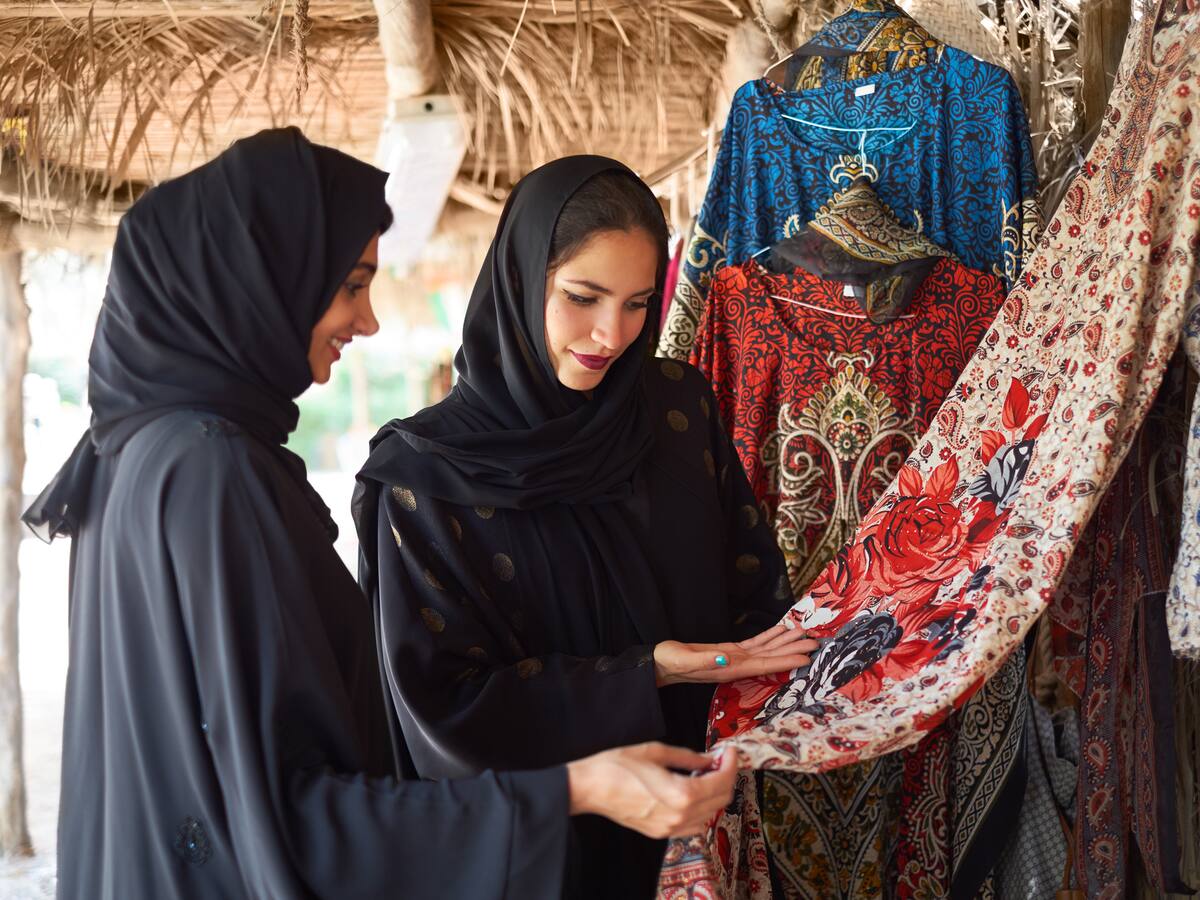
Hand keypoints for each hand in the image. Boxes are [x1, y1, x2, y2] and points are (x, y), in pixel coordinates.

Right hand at [565, 742, 737, 837]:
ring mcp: (671, 828)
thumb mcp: (656, 752)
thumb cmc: (618, 765)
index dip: (731, 764)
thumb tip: (709, 759)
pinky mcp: (661, 833)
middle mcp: (681, 816)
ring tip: (708, 773)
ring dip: (715, 794)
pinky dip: (701, 808)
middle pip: (720, 800)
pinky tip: (693, 791)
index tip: (730, 751)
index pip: (721, 781)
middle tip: (722, 760)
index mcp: (682, 794)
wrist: (590, 788)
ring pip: (709, 814)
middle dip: (726, 778)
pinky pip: (693, 824)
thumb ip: (688, 757)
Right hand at [653, 622, 817, 686]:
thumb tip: (725, 659)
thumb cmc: (670, 662)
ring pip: (765, 650)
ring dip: (784, 642)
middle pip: (770, 657)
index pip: (764, 665)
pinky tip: (780, 631)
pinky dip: (768, 637)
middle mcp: (736, 665)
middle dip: (793, 650)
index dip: (786, 661)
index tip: (806, 658)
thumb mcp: (684, 660)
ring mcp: (734, 659)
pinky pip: (754, 644)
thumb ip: (705, 660)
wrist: (661, 664)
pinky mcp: (729, 651)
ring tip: (804, 634)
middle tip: (816, 643)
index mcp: (729, 669)